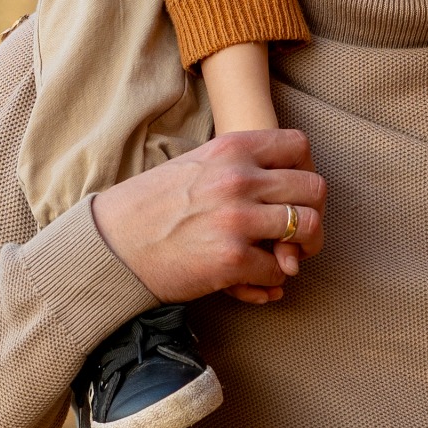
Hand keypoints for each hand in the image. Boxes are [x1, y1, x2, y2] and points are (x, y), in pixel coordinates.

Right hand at [91, 129, 326, 307]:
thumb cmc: (153, 205)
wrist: (113, 244)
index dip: (304, 170)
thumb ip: (240, 168)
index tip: (292, 191)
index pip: (299, 146)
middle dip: (312, 213)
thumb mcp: (197, 165)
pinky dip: (272, 281)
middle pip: (314, 188)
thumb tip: (286, 194)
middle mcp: (239, 178)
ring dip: (302, 249)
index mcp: (231, 148)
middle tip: (298, 232)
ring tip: (286, 257)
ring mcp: (237, 219)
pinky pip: (279, 271)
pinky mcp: (232, 259)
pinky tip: (256, 282)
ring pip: (308, 228)